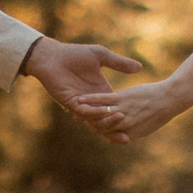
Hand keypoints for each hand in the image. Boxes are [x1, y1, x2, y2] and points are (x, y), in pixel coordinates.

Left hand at [22, 39, 145, 140]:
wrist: (53, 56)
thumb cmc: (75, 54)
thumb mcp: (101, 56)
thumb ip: (119, 63)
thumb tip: (139, 67)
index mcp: (101, 91)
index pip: (115, 107)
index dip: (125, 116)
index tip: (139, 121)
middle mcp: (92, 101)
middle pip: (106, 119)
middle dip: (116, 129)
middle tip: (128, 139)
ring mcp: (81, 103)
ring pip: (95, 119)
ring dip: (107, 123)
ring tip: (119, 128)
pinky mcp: (70, 102)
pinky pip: (84, 111)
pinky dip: (93, 113)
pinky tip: (103, 114)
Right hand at [75, 77, 190, 141]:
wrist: (170, 99)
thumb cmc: (159, 113)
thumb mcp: (144, 129)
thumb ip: (128, 133)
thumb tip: (114, 140)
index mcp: (128, 133)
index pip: (107, 134)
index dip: (95, 129)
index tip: (87, 125)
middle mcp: (123, 125)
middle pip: (99, 126)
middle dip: (87, 121)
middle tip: (76, 115)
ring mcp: (122, 111)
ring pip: (99, 113)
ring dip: (85, 111)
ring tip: (73, 105)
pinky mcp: (123, 98)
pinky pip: (103, 100)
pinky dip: (90, 99)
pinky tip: (81, 98)